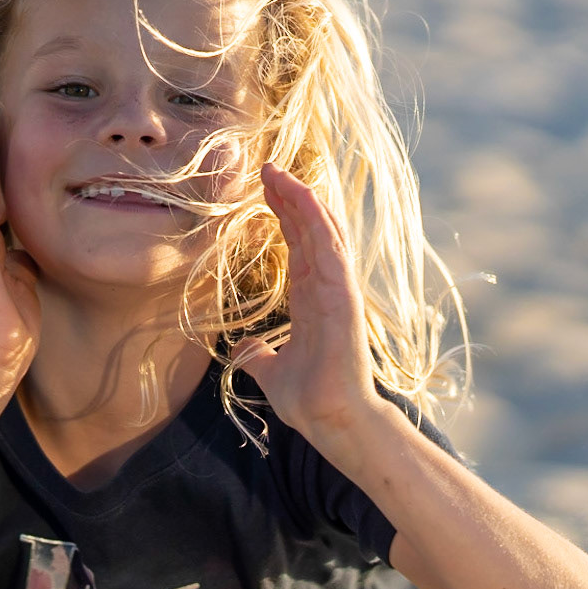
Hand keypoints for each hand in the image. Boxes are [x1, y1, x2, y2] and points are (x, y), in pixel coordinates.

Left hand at [232, 162, 383, 462]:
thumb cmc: (309, 399)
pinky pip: (332, 251)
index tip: (263, 188)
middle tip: (267, 166)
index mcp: (311, 298)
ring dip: (301, 200)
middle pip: (309, 230)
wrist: (331, 422)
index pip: (297, 244)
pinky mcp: (344, 298)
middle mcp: (327, 288)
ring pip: (322, 232)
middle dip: (289, 197)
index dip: (282, 214)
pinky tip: (304, 198)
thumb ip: (258, 357)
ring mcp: (338, 290)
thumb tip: (243, 352)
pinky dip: (319, 222)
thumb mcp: (271, 371)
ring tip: (278, 171)